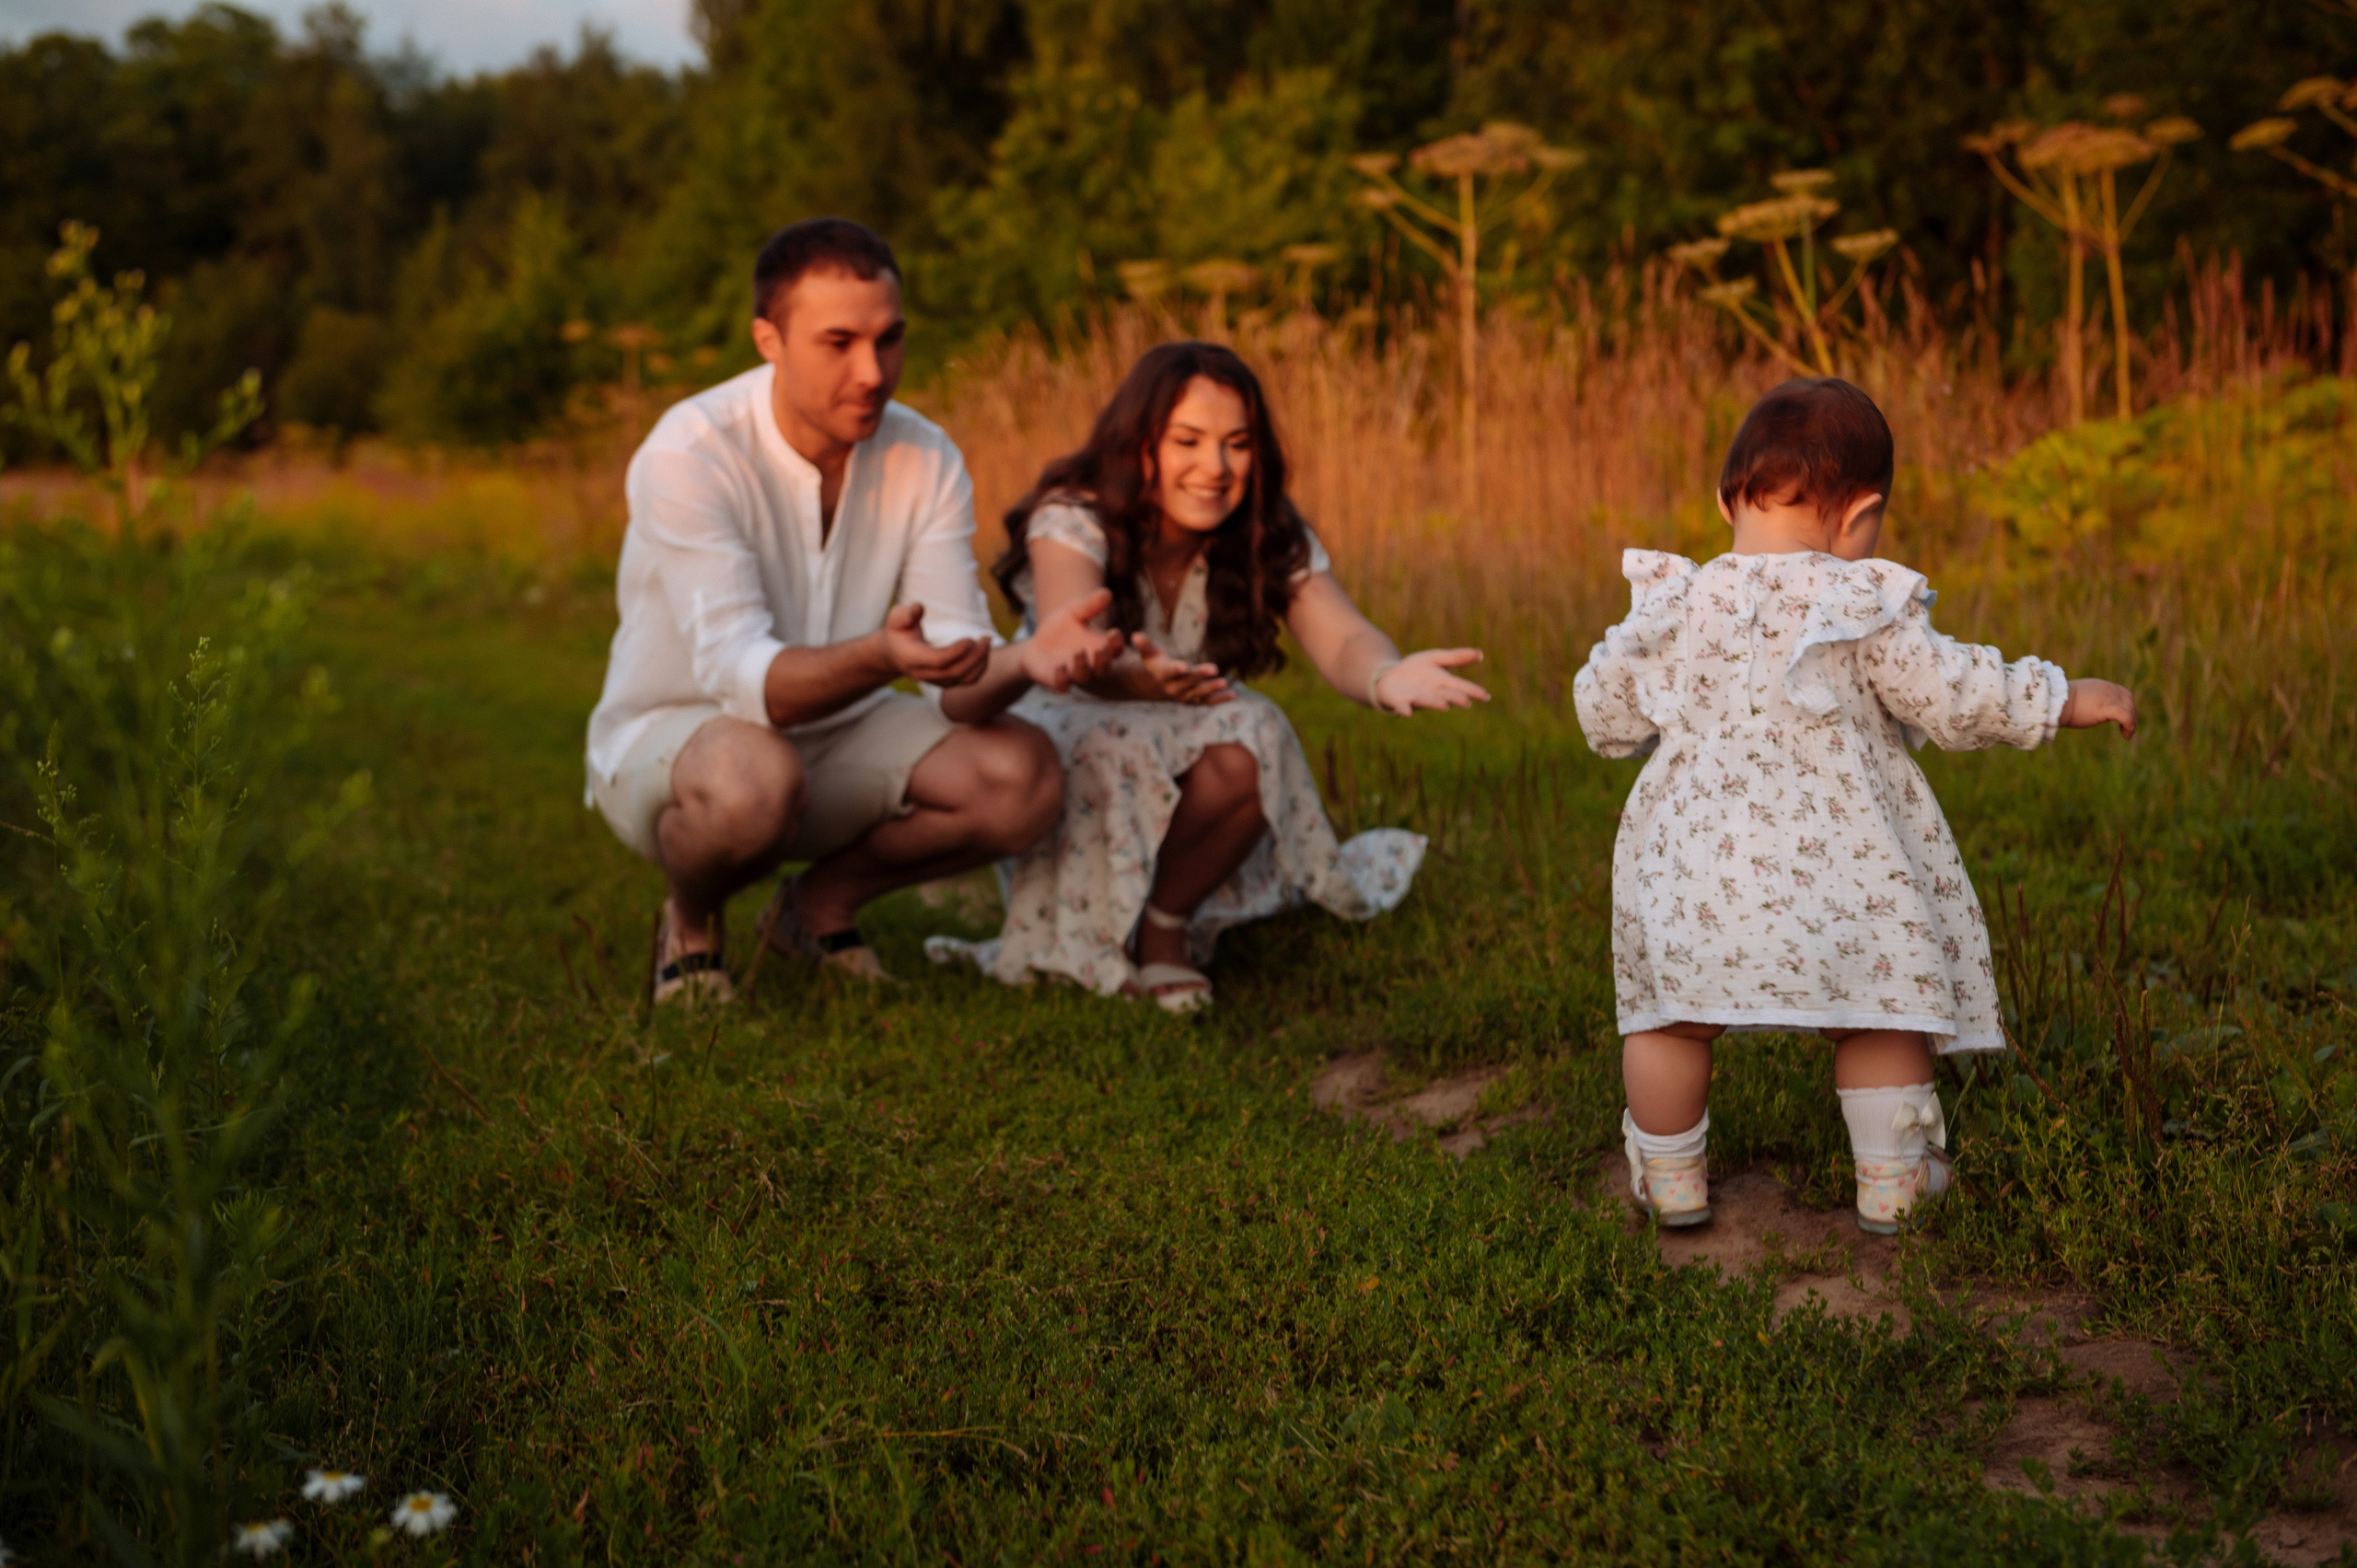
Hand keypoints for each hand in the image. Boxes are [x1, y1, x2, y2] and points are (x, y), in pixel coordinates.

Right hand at [877, 602, 990, 687]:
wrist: (895, 653)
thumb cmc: (898, 631)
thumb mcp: (896, 619)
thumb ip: (905, 614)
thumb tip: (918, 608)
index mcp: (912, 658)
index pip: (938, 661)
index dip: (956, 652)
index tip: (970, 639)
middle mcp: (924, 674)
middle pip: (954, 672)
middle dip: (975, 656)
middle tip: (986, 638)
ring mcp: (936, 680)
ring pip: (964, 679)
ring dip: (980, 662)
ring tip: (987, 642)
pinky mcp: (946, 681)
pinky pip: (967, 680)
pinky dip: (980, 668)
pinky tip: (984, 651)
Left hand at [1020, 589, 1125, 691]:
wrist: (1037, 643)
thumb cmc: (1061, 626)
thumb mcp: (1074, 611)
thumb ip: (1090, 605)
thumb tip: (1107, 592)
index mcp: (1100, 646)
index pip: (1115, 648)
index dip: (1117, 643)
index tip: (1114, 632)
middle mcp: (1090, 663)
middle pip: (1103, 667)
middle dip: (1103, 658)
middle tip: (1101, 647)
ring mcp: (1074, 674)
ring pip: (1084, 677)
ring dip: (1082, 666)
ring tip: (1078, 651)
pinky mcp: (1057, 681)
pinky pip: (1062, 685)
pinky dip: (1062, 679)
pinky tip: (1059, 667)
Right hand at [1131, 633, 1231, 704]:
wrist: (1154, 686)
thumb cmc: (1154, 663)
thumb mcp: (1148, 653)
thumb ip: (1144, 644)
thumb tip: (1135, 635)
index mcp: (1162, 674)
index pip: (1169, 672)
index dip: (1176, 669)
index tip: (1184, 667)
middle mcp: (1173, 687)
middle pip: (1188, 682)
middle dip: (1200, 676)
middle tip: (1214, 669)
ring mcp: (1184, 696)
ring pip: (1199, 694)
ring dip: (1212, 689)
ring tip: (1225, 682)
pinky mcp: (1194, 700)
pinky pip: (1207, 701)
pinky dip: (1219, 699)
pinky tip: (1233, 695)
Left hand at [1371, 648, 1489, 715]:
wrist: (1390, 677)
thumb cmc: (1417, 670)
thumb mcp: (1435, 658)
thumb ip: (1455, 658)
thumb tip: (1480, 654)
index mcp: (1443, 682)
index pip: (1461, 686)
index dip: (1473, 691)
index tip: (1485, 696)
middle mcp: (1432, 693)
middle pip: (1446, 695)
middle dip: (1455, 698)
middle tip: (1466, 701)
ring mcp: (1415, 698)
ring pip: (1427, 701)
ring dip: (1435, 703)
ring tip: (1444, 705)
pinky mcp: (1399, 701)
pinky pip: (1402, 707)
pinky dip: (1404, 710)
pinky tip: (1406, 713)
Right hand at [2059, 677, 2136, 737]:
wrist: (2054, 703)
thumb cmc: (2058, 704)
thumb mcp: (2074, 700)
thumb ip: (2084, 702)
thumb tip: (2080, 710)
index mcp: (2099, 686)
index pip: (2120, 692)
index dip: (2124, 704)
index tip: (2121, 717)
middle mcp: (2107, 689)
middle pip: (2128, 699)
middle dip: (2131, 712)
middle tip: (2127, 727)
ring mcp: (2109, 697)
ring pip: (2130, 708)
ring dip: (2132, 722)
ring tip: (2127, 734)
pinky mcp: (2109, 708)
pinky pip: (2126, 716)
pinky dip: (2130, 726)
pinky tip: (2126, 736)